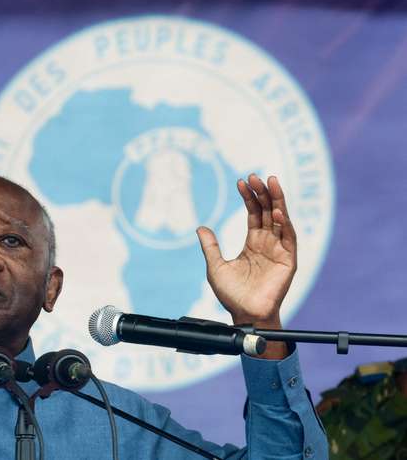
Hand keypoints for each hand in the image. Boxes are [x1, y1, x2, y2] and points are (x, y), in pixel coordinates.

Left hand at [196, 174, 296, 327]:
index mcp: (253, 243)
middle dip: (263, 193)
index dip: (249, 197)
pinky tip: (277, 212)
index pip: (254, 214)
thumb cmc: (231, 294)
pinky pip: (288, 238)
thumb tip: (200, 227)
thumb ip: (210, 246)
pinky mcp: (288, 261)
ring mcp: (279, 250)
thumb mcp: (215, 265)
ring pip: (281, 219)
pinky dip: (285, 224)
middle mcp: (268, 243)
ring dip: (277, 201)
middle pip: (268, 211)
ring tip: (271, 182)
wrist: (244, 314)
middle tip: (256, 176)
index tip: (241, 182)